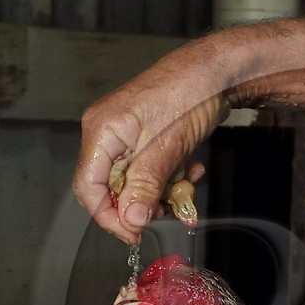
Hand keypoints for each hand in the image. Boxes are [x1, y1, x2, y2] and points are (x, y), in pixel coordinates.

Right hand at [73, 43, 231, 243]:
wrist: (217, 71)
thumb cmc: (188, 96)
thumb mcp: (166, 148)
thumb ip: (144, 185)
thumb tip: (130, 220)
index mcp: (101, 132)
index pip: (87, 187)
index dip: (108, 216)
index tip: (133, 233)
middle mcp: (107, 133)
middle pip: (110, 187)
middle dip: (139, 204)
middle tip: (164, 211)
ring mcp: (127, 134)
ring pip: (135, 180)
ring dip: (161, 191)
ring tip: (185, 188)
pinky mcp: (146, 135)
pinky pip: (150, 167)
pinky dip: (170, 176)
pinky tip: (192, 170)